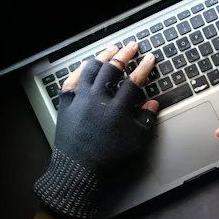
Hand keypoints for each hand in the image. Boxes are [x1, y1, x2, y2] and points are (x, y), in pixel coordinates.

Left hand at [34, 43, 158, 218]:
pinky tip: (86, 65)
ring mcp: (80, 99)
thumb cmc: (110, 159)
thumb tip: (152, 104)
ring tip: (111, 50)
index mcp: (117, 108)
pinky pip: (72, 80)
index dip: (144, 68)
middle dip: (124, 55)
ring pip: (91, 69)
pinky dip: (80, 70)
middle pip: (112, 69)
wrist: (79, 171)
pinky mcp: (66, 104)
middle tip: (132, 47)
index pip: (134, 81)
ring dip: (102, 57)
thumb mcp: (136, 142)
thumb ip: (146, 120)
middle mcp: (98, 99)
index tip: (150, 58)